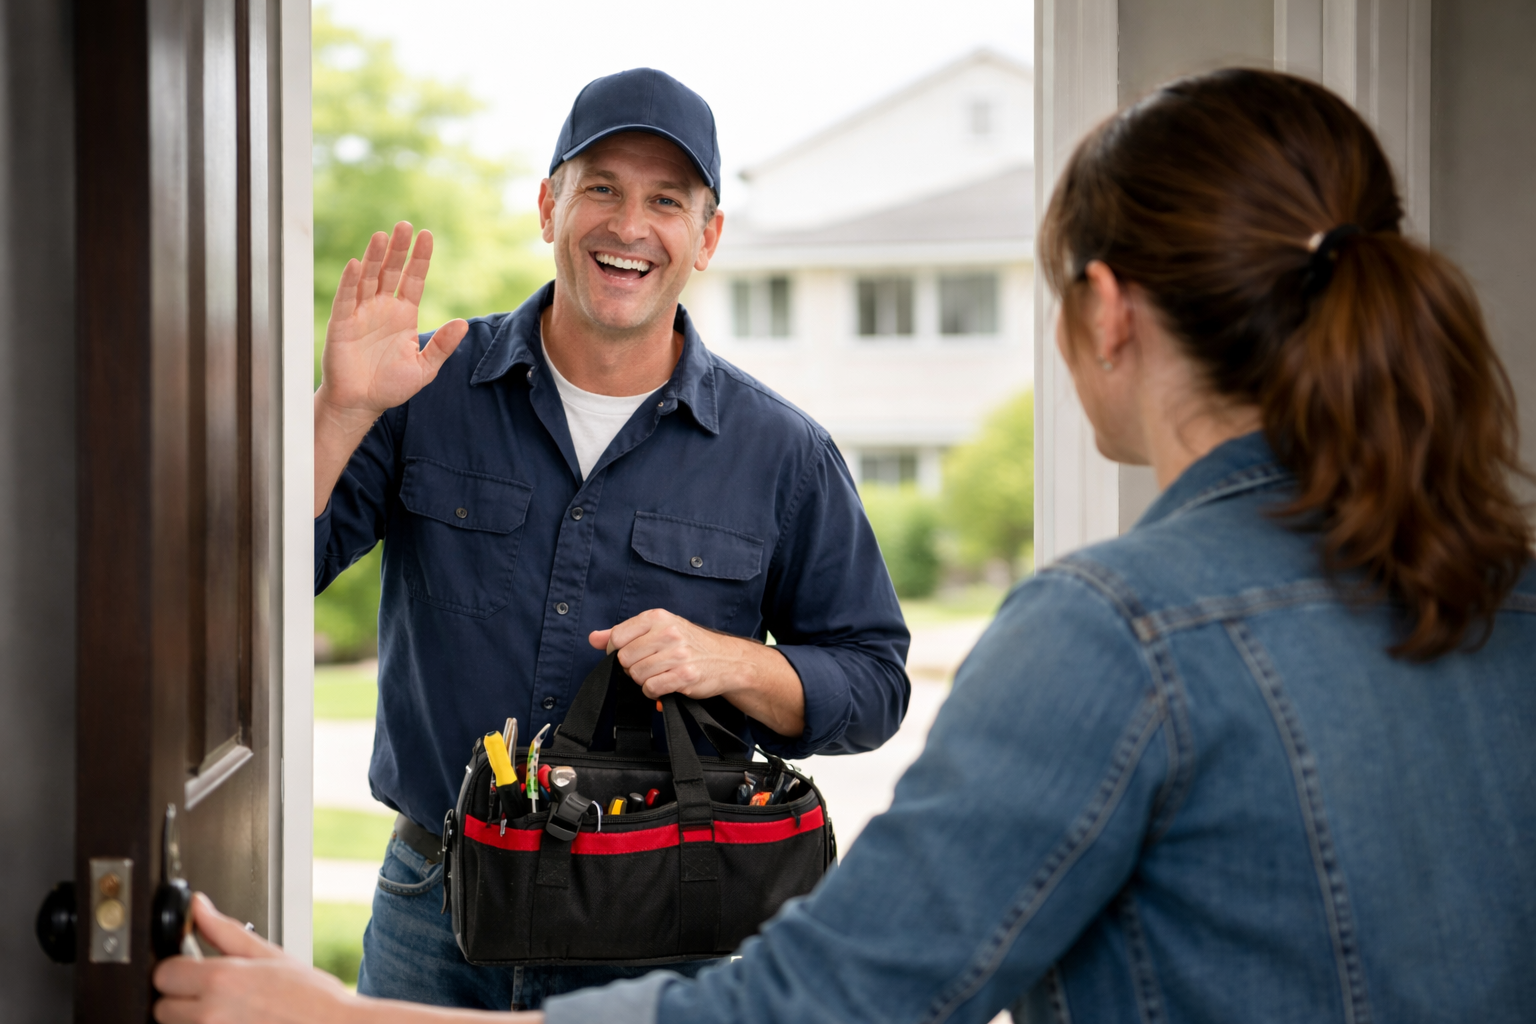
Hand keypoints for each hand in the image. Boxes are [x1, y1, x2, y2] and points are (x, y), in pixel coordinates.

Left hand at [153, 894, 354, 1023]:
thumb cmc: (309, 996)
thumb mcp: (268, 954)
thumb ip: (224, 931)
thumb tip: (198, 907)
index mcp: (220, 980)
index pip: (164, 974)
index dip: (176, 969)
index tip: (191, 969)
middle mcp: (210, 1014)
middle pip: (162, 1008)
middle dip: (179, 999)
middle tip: (210, 994)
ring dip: (192, 1019)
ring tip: (226, 1011)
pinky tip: (235, 1021)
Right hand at [314, 221, 469, 515]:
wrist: (361, 404)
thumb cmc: (392, 386)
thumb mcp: (424, 367)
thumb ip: (442, 345)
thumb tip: (464, 323)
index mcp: (403, 315)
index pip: (413, 279)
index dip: (419, 258)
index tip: (427, 235)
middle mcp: (382, 308)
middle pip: (391, 271)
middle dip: (398, 249)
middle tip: (405, 225)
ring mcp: (361, 314)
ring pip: (369, 279)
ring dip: (375, 257)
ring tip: (383, 236)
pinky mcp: (341, 324)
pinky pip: (347, 299)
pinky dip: (352, 282)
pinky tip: (359, 264)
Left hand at [589, 610, 805, 736]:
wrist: (727, 660)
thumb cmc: (690, 644)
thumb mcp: (658, 630)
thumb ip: (623, 633)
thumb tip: (593, 638)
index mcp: (658, 617)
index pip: (617, 637)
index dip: (616, 652)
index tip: (630, 655)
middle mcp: (668, 632)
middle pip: (625, 659)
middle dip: (633, 668)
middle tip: (650, 666)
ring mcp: (677, 654)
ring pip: (637, 675)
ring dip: (644, 681)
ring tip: (660, 674)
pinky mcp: (684, 676)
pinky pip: (651, 689)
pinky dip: (654, 692)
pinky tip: (666, 684)